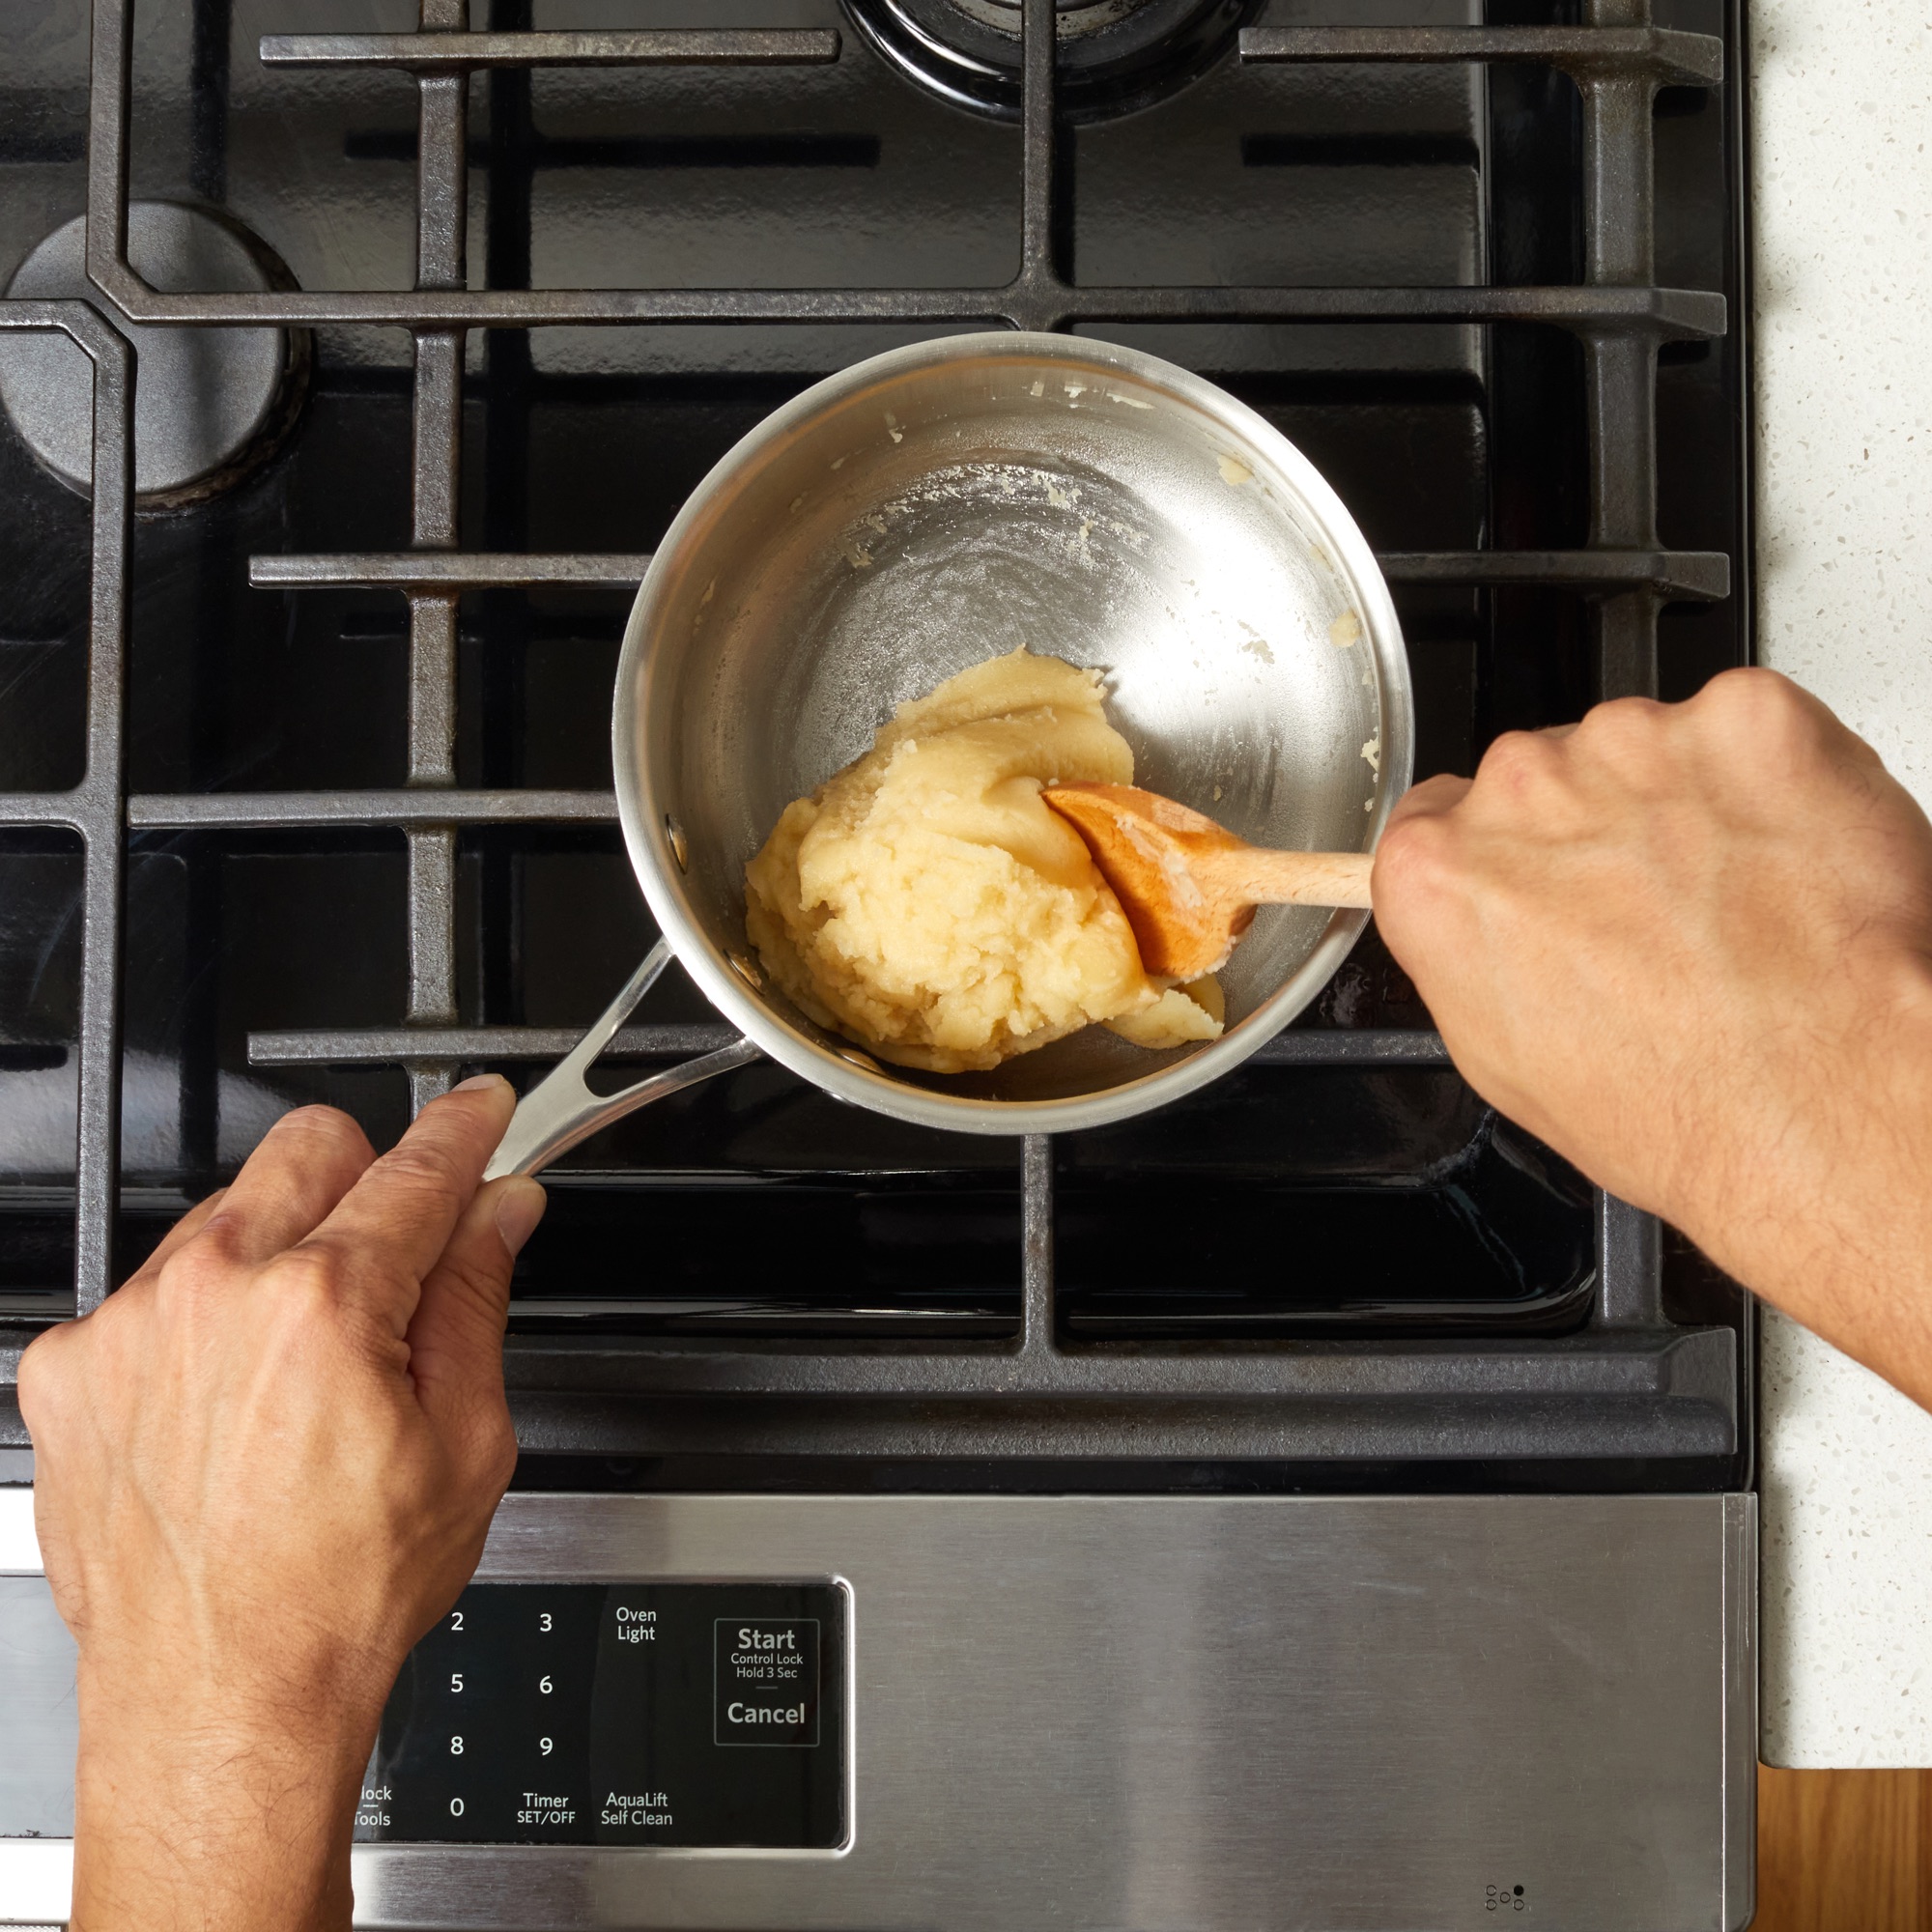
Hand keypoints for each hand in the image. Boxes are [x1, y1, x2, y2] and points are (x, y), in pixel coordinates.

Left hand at [18, 1076, 544, 1931]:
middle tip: (396, 1253)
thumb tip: (497, 1215)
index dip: (469, 1127)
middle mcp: (214, 1292)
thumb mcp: (466, 1443)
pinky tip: (231, 1403)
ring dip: (281, 1252)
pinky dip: (204, 1320)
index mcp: (325, 1307)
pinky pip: (156, 1289)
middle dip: (368, 1178)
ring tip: (303, 1367)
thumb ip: (476, 1298)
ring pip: (229, 1211)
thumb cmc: (337, 1596)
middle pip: (311, 1146)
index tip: (484, 1109)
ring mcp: (130, 1325)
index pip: (418, 1168)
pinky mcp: (72, 1367)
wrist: (218, 1698)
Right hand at [1372, 667, 1931, 1408]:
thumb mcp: (1500, 1061)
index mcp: (1438, 870)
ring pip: (1640, 749)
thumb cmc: (1679, 1104)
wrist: (1822, 1097)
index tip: (1538, 888)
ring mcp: (1632, 744)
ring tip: (1731, 904)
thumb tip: (1481, 927)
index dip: (1497, 860)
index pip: (1436, 818)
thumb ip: (1464, 952)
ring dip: (1677, 804)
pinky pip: (1743, 727)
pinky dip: (1770, 777)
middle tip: (1651, 918)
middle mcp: (1521, 790)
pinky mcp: (1743, 720)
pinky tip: (1784, 861)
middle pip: (1537, 777)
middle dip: (1588, 831)